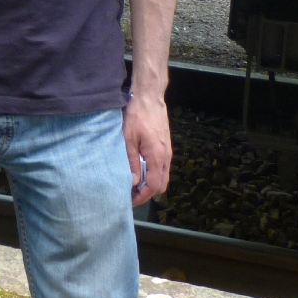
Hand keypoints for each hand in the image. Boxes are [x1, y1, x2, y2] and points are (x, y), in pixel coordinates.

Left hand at [122, 91, 171, 207]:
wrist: (150, 97)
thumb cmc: (137, 116)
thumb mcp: (128, 138)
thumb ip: (131, 161)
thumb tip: (132, 182)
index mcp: (157, 157)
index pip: (153, 186)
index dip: (142, 196)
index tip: (130, 201)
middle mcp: (166, 157)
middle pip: (161, 185)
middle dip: (147, 193)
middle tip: (131, 194)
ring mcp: (168, 152)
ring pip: (163, 176)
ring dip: (151, 183)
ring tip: (134, 183)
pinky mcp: (166, 146)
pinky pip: (163, 167)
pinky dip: (153, 174)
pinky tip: (140, 169)